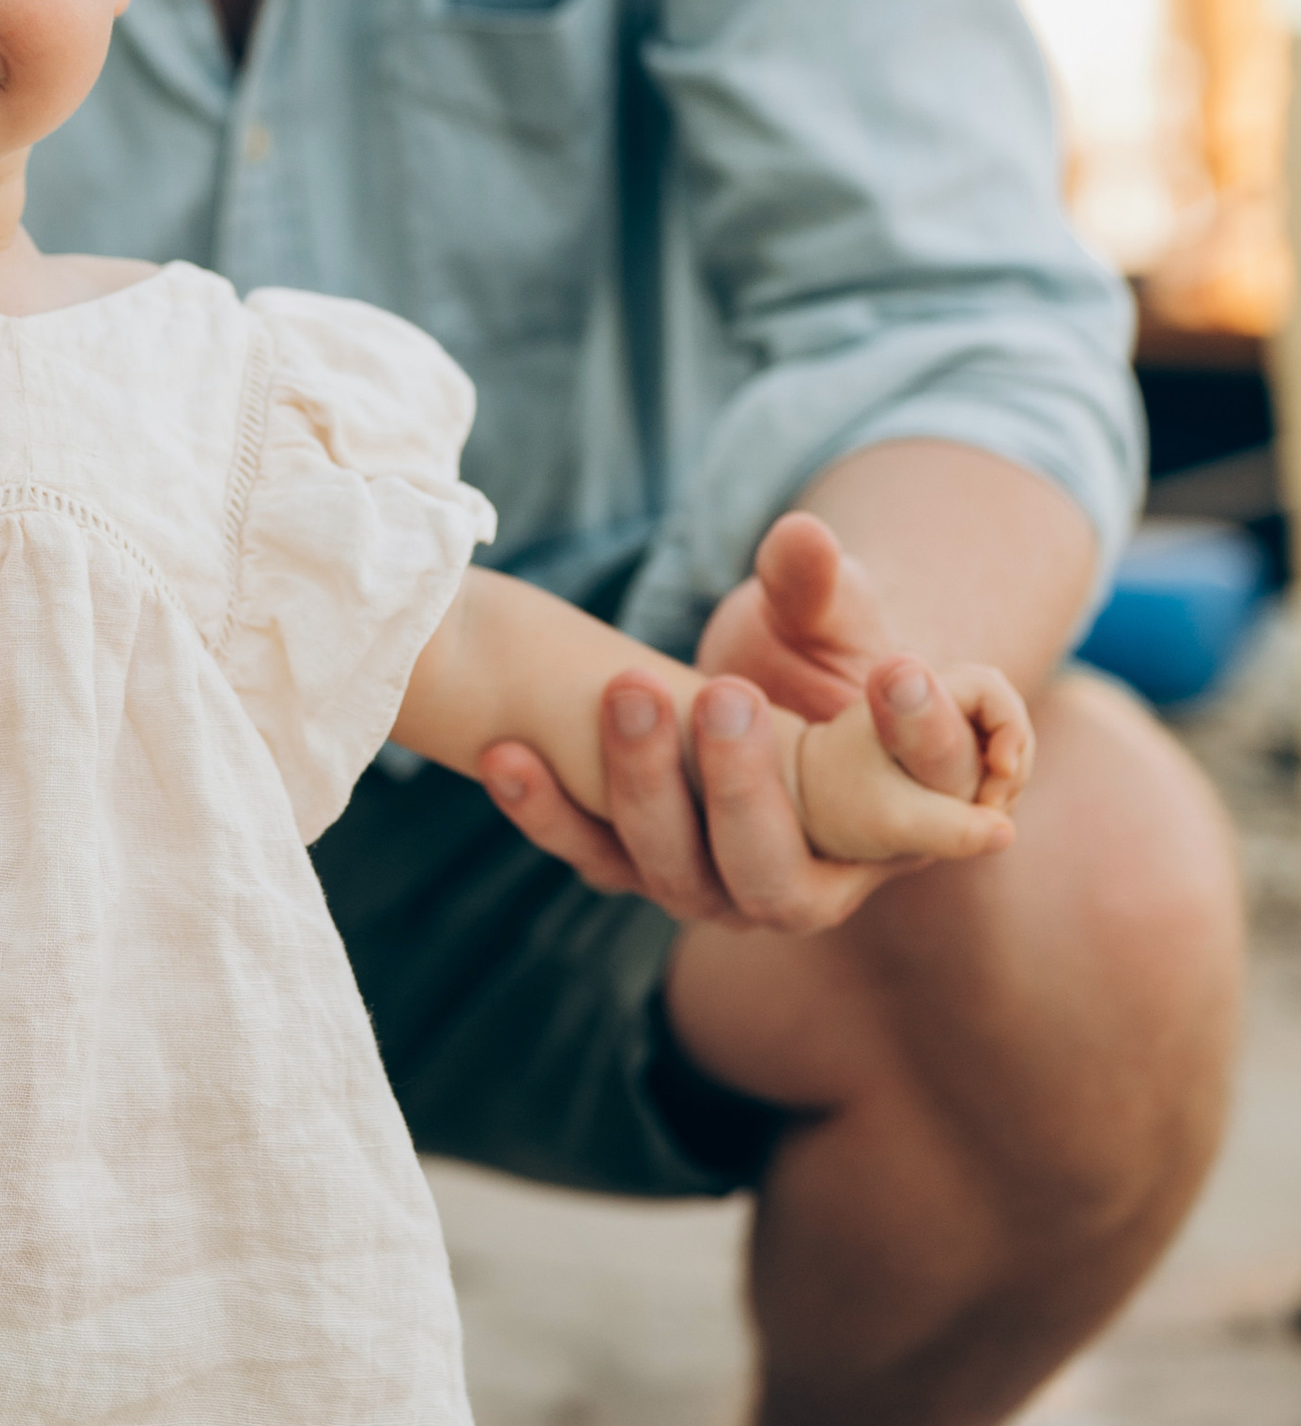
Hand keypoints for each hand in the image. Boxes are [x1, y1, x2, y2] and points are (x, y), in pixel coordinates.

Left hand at [477, 511, 991, 933]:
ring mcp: (713, 889)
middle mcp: (806, 888)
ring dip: (643, 789)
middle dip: (745, 788)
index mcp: (894, 832)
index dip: (920, 741)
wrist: (750, 697)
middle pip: (770, 873)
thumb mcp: (832, 619)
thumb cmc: (819, 658)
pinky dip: (547, 812)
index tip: (897, 668)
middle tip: (728, 695)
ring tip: (626, 693)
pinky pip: (590, 853)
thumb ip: (819, 587)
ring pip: (672, 871)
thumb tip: (802, 536)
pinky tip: (505, 756)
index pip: (919, 810)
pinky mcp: (636, 865)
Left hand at [796, 663, 1031, 864]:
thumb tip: (1006, 832)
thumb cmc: (843, 806)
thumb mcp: (893, 821)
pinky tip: (973, 817)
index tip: (1000, 771)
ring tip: (980, 817)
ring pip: (1002, 740)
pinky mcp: (945, 740)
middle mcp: (928, 692)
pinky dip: (992, 788)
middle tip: (992, 808)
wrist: (809, 803)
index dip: (1009, 726)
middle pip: (1004, 716)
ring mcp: (939, 716)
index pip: (989, 688)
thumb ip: (948, 827)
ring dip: (1005, 781)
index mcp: (907, 688)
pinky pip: (990, 758)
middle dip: (1012, 765)